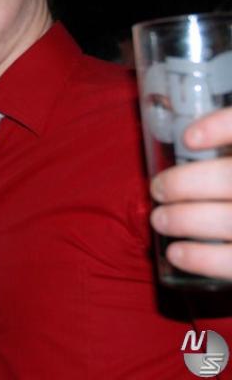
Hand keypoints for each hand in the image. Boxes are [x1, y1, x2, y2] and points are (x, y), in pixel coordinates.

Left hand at [150, 107, 231, 279]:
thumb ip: (230, 133)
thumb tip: (180, 125)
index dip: (220, 126)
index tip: (188, 138)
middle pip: (230, 178)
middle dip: (185, 183)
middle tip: (158, 188)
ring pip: (229, 221)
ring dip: (186, 220)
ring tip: (160, 219)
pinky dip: (203, 259)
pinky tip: (176, 253)